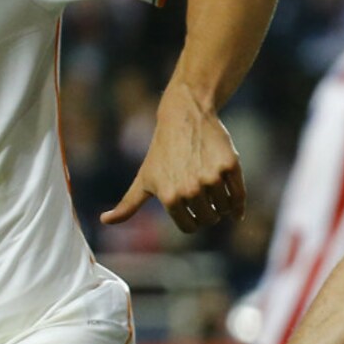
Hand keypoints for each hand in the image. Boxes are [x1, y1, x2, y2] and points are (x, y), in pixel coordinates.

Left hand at [101, 93, 244, 231]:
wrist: (184, 116)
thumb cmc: (162, 151)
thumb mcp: (143, 178)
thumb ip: (127, 205)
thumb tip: (104, 221)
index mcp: (169, 198)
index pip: (190, 227)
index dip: (192, 220)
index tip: (191, 208)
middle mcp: (190, 189)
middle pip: (209, 220)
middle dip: (208, 213)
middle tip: (204, 196)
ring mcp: (212, 178)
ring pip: (225, 209)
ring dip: (223, 206)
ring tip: (214, 190)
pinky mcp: (230, 166)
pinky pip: (239, 196)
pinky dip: (239, 205)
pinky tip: (236, 209)